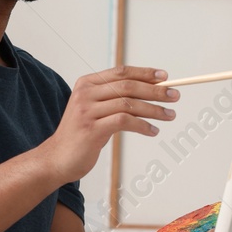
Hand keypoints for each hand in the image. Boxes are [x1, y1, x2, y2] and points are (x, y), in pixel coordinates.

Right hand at [40, 65, 177, 182]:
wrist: (57, 159)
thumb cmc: (81, 135)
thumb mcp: (94, 110)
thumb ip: (112, 98)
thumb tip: (148, 91)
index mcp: (86, 83)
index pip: (121, 72)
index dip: (144, 73)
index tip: (164, 78)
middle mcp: (85, 93)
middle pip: (128, 86)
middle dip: (155, 91)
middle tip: (174, 96)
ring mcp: (87, 111)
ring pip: (129, 104)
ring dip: (154, 109)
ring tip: (170, 115)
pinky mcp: (91, 129)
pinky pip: (124, 122)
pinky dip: (143, 125)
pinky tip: (153, 131)